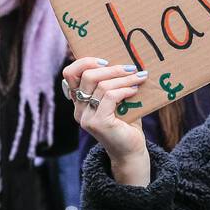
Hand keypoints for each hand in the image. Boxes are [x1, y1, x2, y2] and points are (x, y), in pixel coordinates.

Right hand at [62, 57, 149, 185]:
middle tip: (130, 68)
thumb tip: (123, 60)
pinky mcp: (97, 123)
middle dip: (111, 69)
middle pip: (86, 76)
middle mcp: (78, 109)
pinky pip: (109, 96)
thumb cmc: (126, 123)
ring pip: (101, 85)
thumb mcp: (116, 99)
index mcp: (79, 101)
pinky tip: (135, 90)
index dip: (85, 62)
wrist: (131, 150)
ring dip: (123, 78)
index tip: (106, 61)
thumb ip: (111, 83)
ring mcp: (86, 117)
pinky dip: (124, 90)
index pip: (69, 74)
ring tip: (139, 77)